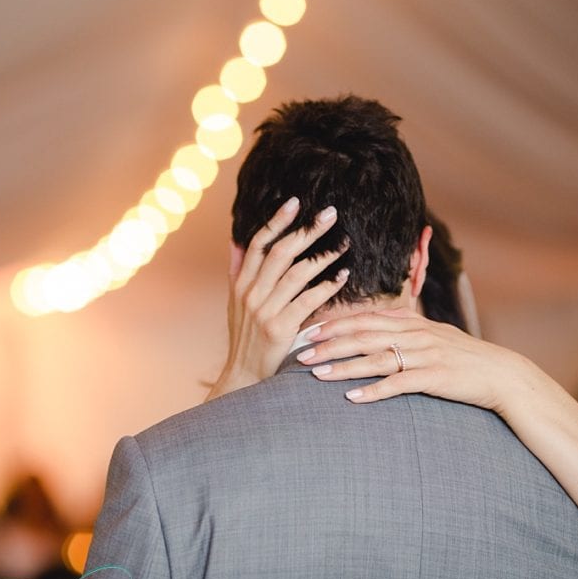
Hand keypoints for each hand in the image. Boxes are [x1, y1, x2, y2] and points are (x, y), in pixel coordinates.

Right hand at [207, 197, 349, 400]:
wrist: (243, 376)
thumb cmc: (244, 338)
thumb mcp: (234, 303)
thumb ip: (237, 270)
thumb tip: (236, 240)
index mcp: (241, 283)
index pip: (258, 244)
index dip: (277, 221)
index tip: (295, 202)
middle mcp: (251, 293)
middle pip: (281, 252)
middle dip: (307, 230)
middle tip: (330, 213)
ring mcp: (264, 310)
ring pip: (297, 273)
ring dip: (323, 255)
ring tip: (343, 243)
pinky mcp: (280, 328)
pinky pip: (308, 300)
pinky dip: (327, 285)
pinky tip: (343, 275)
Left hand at [300, 307, 520, 414]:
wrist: (501, 374)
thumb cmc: (463, 356)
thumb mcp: (433, 332)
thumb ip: (404, 324)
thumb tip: (376, 318)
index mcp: (412, 322)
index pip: (365, 319)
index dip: (334, 325)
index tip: (308, 332)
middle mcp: (415, 334)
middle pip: (363, 336)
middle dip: (329, 344)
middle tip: (302, 354)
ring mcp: (425, 355)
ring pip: (376, 358)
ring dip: (344, 367)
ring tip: (318, 375)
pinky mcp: (435, 377)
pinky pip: (399, 384)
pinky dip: (374, 391)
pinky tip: (353, 397)